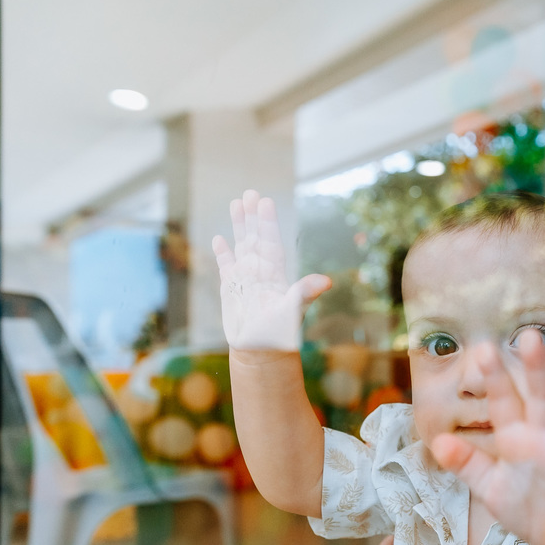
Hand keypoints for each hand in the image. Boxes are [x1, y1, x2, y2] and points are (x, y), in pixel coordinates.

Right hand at [211, 190, 330, 353]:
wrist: (261, 352)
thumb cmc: (279, 334)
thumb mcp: (292, 312)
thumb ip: (304, 294)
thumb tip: (326, 281)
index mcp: (275, 274)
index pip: (270, 242)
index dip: (267, 223)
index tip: (266, 202)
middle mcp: (260, 272)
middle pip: (255, 238)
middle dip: (252, 217)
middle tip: (250, 193)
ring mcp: (245, 279)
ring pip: (241, 246)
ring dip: (239, 227)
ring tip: (236, 203)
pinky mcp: (231, 290)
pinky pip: (226, 266)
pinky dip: (223, 253)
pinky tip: (219, 239)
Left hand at [430, 331, 544, 544]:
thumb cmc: (531, 507)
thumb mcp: (492, 488)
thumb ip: (468, 465)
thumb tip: (437, 442)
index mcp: (520, 438)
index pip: (506, 403)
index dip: (496, 378)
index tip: (481, 350)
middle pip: (543, 399)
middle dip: (536, 370)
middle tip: (529, 337)